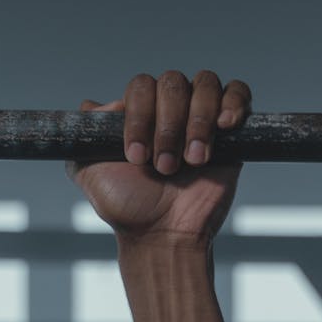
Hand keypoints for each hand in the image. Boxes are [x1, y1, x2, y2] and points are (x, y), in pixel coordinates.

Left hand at [65, 70, 252, 245]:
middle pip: (173, 83)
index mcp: (139, 114)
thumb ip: (82, 137)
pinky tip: (223, 127)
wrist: (165, 237)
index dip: (140, 116)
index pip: (142, 86)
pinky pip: (239, 93)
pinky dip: (233, 102)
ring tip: (194, 161)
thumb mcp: (89, 174)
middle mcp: (170, 111)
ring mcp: (201, 119)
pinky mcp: (232, 132)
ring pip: (206, 84)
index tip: (136, 157)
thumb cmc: (128, 210)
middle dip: (169, 125)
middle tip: (165, 167)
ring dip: (198, 121)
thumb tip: (92, 105)